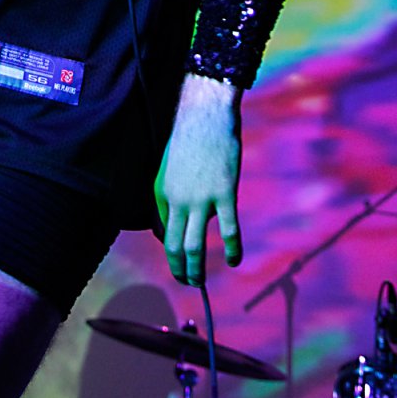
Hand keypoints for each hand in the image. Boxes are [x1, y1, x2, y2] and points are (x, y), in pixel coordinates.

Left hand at [154, 74, 241, 285]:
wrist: (205, 114)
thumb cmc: (187, 139)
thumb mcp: (167, 168)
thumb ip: (166, 197)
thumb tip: (166, 227)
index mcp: (162, 193)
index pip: (162, 233)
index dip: (170, 252)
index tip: (179, 261)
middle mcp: (178, 201)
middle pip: (175, 246)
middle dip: (179, 270)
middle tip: (187, 282)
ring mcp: (201, 199)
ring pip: (195, 245)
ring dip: (197, 270)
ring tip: (200, 282)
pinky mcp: (224, 193)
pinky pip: (228, 230)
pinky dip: (232, 249)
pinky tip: (234, 260)